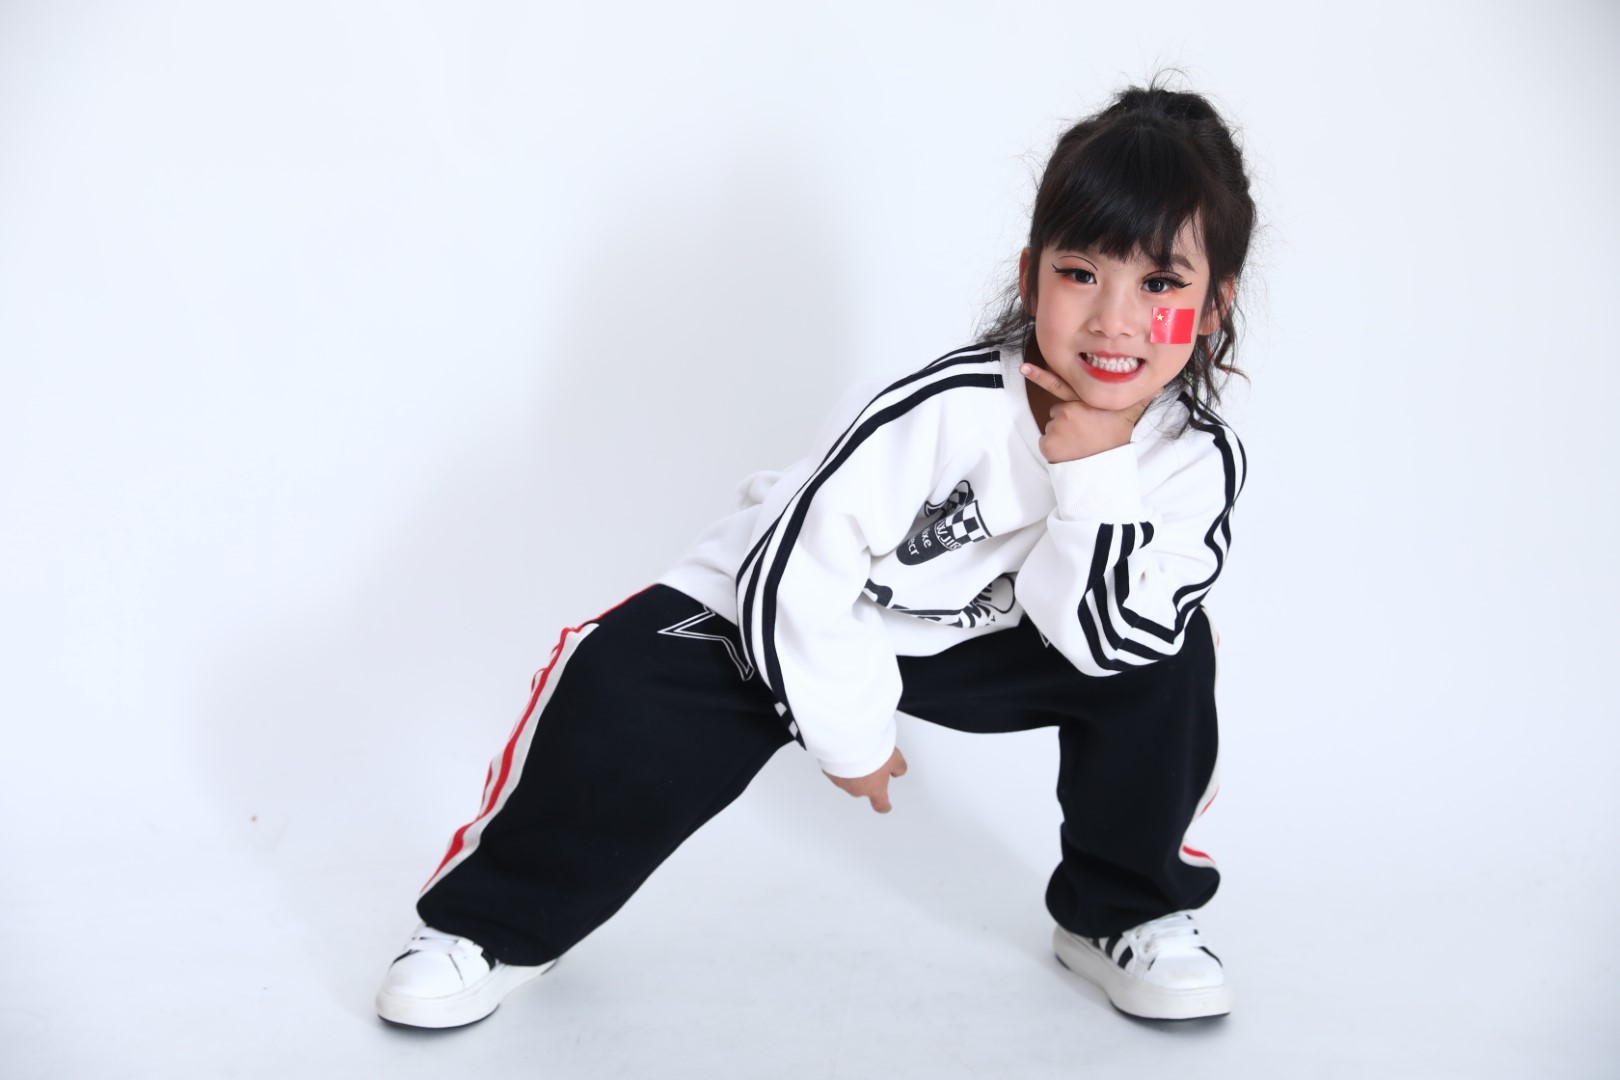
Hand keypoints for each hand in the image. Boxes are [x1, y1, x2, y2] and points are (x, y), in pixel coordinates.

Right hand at [823, 747, 907, 812]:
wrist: (848, 743)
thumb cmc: (871, 754)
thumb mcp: (895, 759)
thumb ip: (899, 768)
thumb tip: (898, 771)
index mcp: (875, 789)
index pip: (881, 804)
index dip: (884, 806)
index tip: (886, 807)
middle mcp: (857, 789)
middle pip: (865, 788)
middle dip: (868, 779)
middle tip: (872, 763)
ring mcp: (842, 782)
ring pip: (850, 778)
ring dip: (854, 770)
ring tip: (859, 753)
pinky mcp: (830, 772)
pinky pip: (837, 769)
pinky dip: (842, 763)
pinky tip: (846, 752)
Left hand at [1020, 363, 1148, 462]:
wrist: (1103, 472)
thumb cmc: (1114, 440)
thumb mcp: (1129, 416)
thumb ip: (1141, 397)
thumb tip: (1160, 386)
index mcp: (1086, 401)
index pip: (1060, 384)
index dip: (1040, 375)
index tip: (1023, 367)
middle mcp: (1070, 410)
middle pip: (1058, 409)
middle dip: (1067, 418)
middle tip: (1084, 431)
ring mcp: (1057, 426)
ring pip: (1052, 425)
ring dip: (1062, 433)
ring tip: (1080, 442)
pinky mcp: (1048, 443)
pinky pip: (1046, 440)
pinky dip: (1055, 446)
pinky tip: (1070, 451)